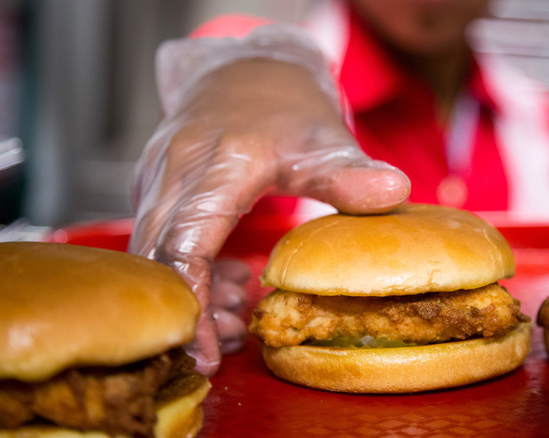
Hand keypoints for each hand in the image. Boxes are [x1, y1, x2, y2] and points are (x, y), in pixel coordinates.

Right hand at [129, 57, 409, 375]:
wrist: (244, 68)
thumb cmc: (285, 104)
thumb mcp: (324, 136)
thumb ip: (350, 172)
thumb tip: (395, 192)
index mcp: (216, 163)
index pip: (186, 245)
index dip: (194, 304)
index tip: (208, 352)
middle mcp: (173, 171)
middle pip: (160, 260)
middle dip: (191, 312)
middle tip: (229, 344)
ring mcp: (156, 177)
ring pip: (153, 254)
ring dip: (192, 294)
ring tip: (239, 315)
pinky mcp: (153, 186)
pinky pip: (159, 240)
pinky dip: (189, 271)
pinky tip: (230, 283)